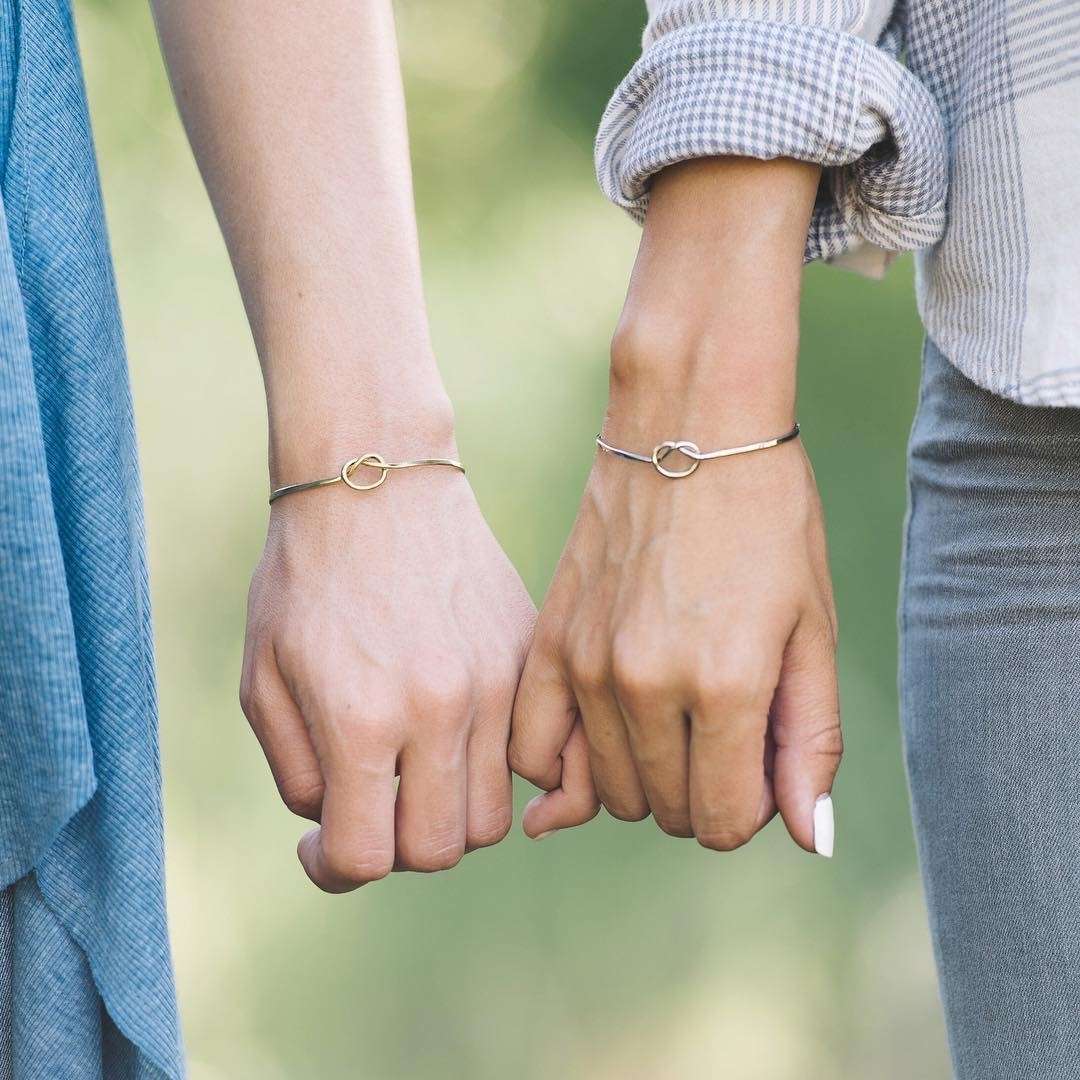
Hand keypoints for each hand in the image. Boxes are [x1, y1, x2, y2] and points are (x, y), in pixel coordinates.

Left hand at [241, 462, 535, 891]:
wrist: (377, 480)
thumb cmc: (306, 578)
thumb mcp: (263, 679)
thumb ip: (297, 774)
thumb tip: (342, 825)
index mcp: (362, 717)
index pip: (366, 856)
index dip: (332, 868)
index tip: (319, 846)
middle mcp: (440, 709)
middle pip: (440, 849)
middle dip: (395, 844)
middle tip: (368, 802)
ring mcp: (496, 682)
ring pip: (493, 814)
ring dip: (446, 811)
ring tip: (413, 768)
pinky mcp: (526, 656)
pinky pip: (536, 753)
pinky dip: (500, 771)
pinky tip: (466, 743)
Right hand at [510, 425, 840, 852]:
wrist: (687, 427)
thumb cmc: (768, 521)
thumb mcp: (813, 629)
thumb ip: (811, 741)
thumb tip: (810, 840)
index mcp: (726, 684)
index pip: (726, 821)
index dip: (752, 810)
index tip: (760, 761)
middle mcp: (645, 685)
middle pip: (668, 812)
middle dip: (706, 792)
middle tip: (724, 728)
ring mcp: (585, 664)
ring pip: (607, 790)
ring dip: (646, 777)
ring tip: (673, 714)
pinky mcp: (546, 641)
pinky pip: (532, 751)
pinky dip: (561, 766)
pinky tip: (597, 735)